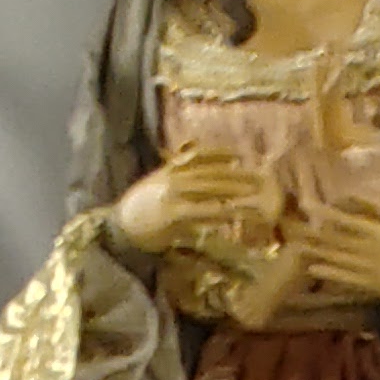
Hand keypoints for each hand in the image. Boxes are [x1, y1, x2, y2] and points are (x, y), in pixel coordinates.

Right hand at [113, 147, 277, 258]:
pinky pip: (203, 212)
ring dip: (235, 193)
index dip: (219, 155)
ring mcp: (174, 195)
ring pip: (211, 191)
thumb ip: (173, 169)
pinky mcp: (175, 214)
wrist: (120, 225)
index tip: (237, 156)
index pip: (199, 157)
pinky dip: (220, 212)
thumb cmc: (139, 207)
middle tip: (259, 179)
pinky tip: (234, 214)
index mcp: (171, 170)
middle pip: (212, 174)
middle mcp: (174, 178)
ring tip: (255, 196)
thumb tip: (190, 153)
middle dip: (237, 176)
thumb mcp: (155, 182)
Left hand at [296, 194, 379, 309]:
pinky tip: (313, 269)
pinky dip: (327, 273)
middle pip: (332, 239)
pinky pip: (342, 278)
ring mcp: (364, 269)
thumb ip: (376, 207)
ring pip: (334, 258)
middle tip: (290, 227)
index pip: (343, 220)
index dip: (323, 213)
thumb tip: (351, 196)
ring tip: (295, 245)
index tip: (306, 206)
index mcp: (374, 231)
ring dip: (314, 252)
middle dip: (311, 233)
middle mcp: (365, 249)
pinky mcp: (366, 284)